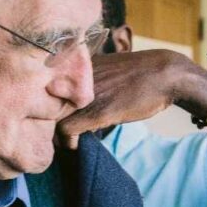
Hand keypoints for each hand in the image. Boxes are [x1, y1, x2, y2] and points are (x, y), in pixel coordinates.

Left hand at [57, 50, 199, 148]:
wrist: (165, 74)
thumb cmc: (136, 73)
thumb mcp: (103, 67)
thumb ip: (82, 78)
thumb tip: (65, 94)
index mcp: (75, 63)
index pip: (41, 85)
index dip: (44, 105)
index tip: (52, 117)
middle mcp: (76, 76)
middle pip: (43, 103)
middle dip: (46, 121)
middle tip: (56, 132)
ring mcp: (86, 94)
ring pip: (51, 118)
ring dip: (55, 133)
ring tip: (66, 138)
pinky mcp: (97, 111)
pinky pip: (66, 129)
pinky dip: (67, 141)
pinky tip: (76, 143)